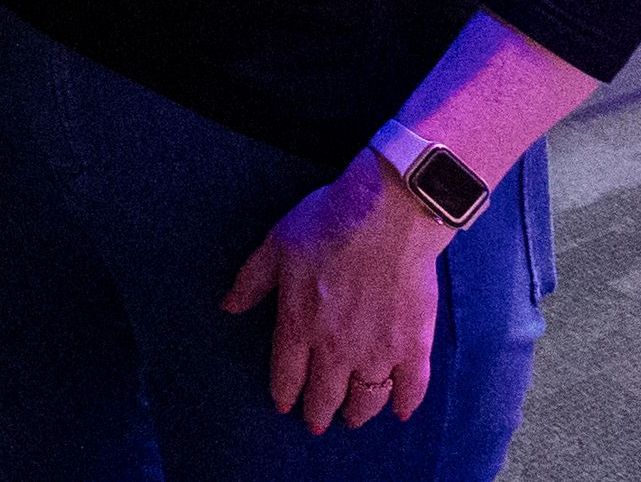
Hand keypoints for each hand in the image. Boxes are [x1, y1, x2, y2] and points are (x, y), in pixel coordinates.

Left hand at [221, 154, 448, 432]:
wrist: (387, 215)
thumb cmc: (327, 224)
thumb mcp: (275, 246)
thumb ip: (251, 281)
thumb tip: (226, 307)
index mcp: (299, 324)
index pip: (287, 373)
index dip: (284, 393)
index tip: (284, 406)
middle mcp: (336, 347)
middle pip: (326, 395)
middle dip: (318, 413)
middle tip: (317, 424)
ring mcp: (378, 350)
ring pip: (366, 398)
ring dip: (358, 413)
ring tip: (352, 418)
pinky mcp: (414, 346)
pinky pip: (411, 387)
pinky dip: (405, 404)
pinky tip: (400, 411)